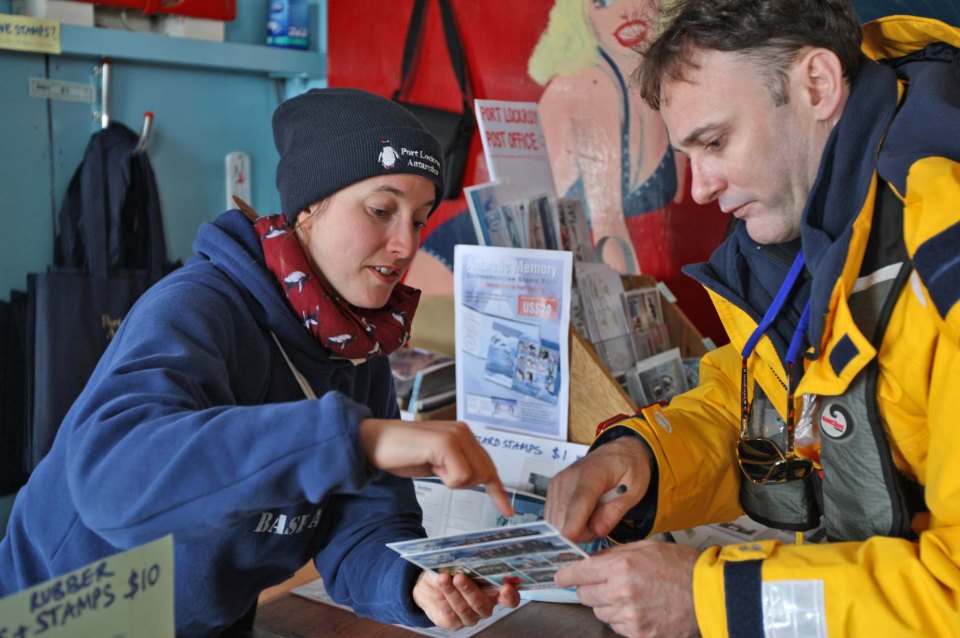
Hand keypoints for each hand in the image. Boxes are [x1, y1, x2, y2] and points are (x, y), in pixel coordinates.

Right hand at [359, 419, 512, 516]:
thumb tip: (473, 478)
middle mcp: (464, 432)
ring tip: (430, 464)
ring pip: (473, 477)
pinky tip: (429, 464)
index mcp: (463, 434)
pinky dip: (445, 479)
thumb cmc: (401, 453)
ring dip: (451, 480)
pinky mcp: (447, 444)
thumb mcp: (436, 461)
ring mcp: (457, 436)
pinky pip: (460, 477)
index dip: (498, 490)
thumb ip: (456, 464)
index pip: (488, 465)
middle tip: (435, 470)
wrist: (374, 442)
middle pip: (484, 474)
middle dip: (463, 483)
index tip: (507, 511)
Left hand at [412, 570, 519, 628]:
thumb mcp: (460, 563)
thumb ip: (468, 562)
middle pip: (482, 605)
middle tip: (459, 577)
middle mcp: (484, 607)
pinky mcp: (454, 623)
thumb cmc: (451, 571)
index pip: (509, 599)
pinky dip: (443, 600)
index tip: (506, 586)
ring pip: (464, 609)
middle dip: (470, 591)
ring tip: (443, 579)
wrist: (430, 585)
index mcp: (493, 592)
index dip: (510, 596)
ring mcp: (470, 617)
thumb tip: (467, 553)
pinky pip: (450, 614)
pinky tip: (438, 589)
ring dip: (452, 593)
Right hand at [545, 435, 652, 542]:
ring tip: (594, 517)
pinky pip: (554, 517)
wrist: (617, 453)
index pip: (578, 502)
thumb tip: (596, 531)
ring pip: (555, 519)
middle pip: (563, 515)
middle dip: (580, 533)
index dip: (572, 524)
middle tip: (601, 525)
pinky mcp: (553, 490)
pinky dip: (567, 523)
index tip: (570, 543)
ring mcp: (557, 483)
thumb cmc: (628, 470)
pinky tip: (583, 516)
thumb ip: (614, 512)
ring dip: (574, 529)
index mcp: (592, 473)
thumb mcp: (633, 491)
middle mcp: (569, 477)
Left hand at [555, 541, 699, 637]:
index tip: (562, 576)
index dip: (567, 575)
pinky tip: (640, 609)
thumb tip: (592, 561)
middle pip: (585, 596)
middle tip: (605, 584)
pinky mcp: (640, 634)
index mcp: (621, 567)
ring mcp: (630, 616)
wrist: (710, 593)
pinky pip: (617, 627)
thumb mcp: (645, 548)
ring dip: (608, 605)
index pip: (579, 573)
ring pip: (600, 613)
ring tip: (631, 596)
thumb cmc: (682, 567)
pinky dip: (623, 619)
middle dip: (590, 589)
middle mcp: (621, 593)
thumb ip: (615, 554)